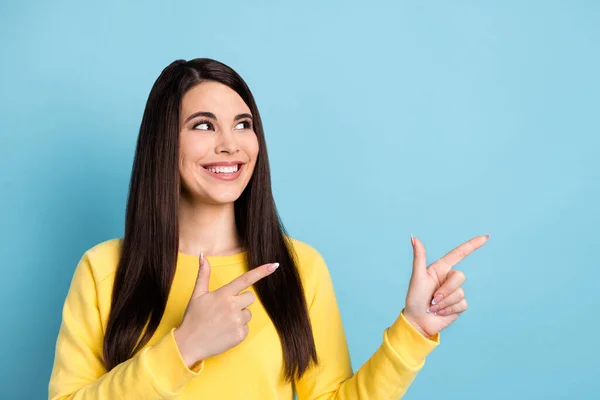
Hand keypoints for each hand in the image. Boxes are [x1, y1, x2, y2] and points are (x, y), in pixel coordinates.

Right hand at [174, 251, 279, 366]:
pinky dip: (238, 330)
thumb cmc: (193, 318)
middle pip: (250, 297)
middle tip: (225, 310)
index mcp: (223, 294)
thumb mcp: (197, 294)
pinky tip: (225, 332)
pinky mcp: (240, 334)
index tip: (275, 265)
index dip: (262, 271)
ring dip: (239, 316)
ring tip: (223, 322)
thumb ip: (204, 274)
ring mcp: (237, 321)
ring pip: (248, 313)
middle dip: (241, 302)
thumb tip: (203, 255)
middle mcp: (232, 306)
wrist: (189, 344)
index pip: (246, 279)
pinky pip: (246, 328)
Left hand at [402, 234, 488, 337]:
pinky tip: (440, 313)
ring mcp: (455, 291)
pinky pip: (462, 304)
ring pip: (460, 292)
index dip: (472, 245)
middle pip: (460, 276)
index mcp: (440, 268)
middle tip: (432, 299)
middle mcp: (449, 278)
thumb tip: (414, 238)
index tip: (486, 237)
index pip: (459, 254)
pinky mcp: (459, 305)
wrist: (417, 321)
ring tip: (433, 307)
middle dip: (445, 290)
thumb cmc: (414, 298)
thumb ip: (419, 257)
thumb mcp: (417, 277)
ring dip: (445, 302)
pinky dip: (449, 310)